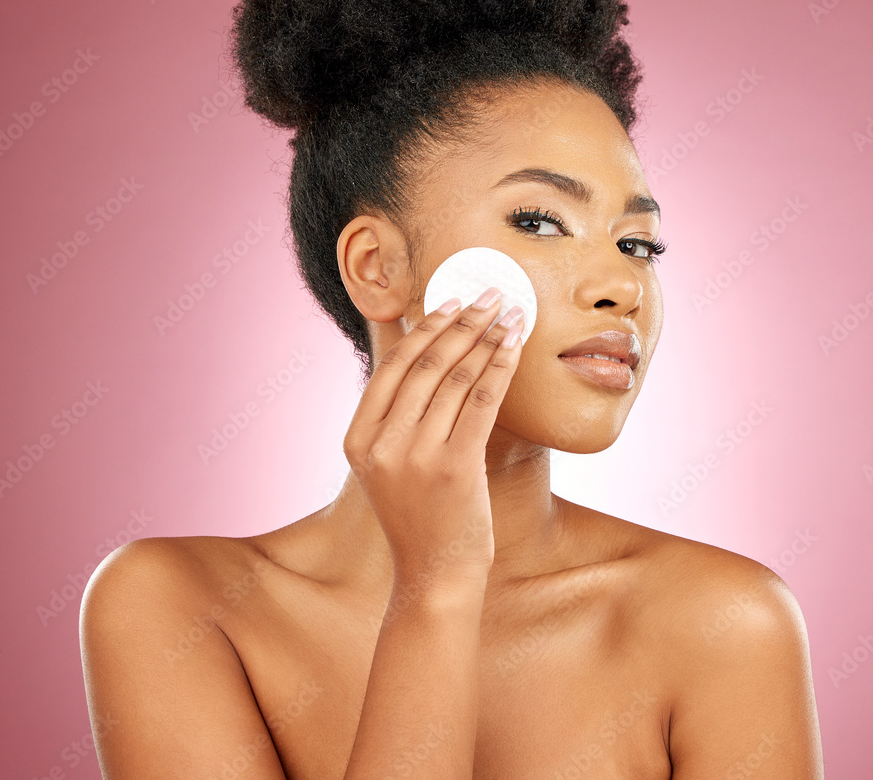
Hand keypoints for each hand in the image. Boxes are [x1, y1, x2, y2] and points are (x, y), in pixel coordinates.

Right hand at [343, 287, 524, 593]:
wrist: (434, 576)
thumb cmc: (420, 515)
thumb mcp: (390, 464)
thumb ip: (398, 415)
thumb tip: (426, 350)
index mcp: (357, 438)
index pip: (392, 365)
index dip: (426, 327)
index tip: (453, 300)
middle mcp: (381, 444)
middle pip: (425, 364)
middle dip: (462, 321)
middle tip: (489, 295)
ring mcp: (415, 456)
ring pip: (455, 378)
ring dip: (487, 339)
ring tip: (509, 315)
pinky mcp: (454, 467)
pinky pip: (481, 402)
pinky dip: (500, 367)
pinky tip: (515, 347)